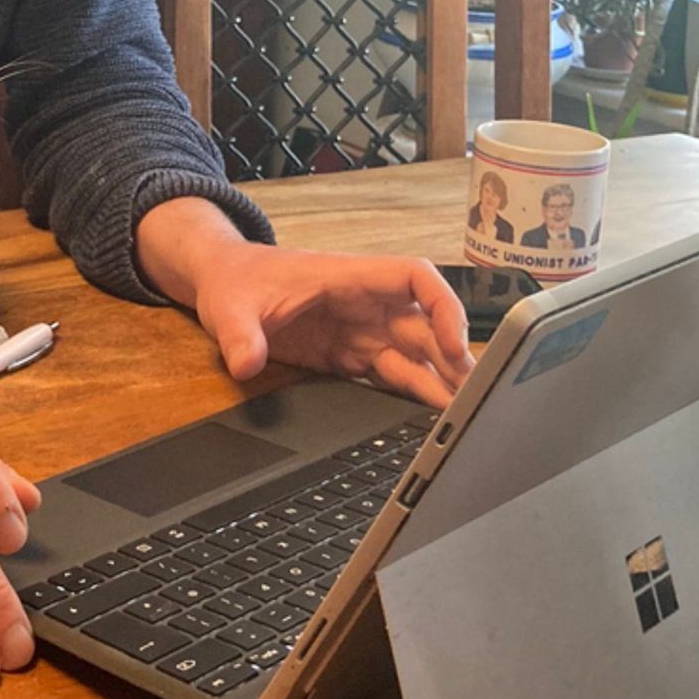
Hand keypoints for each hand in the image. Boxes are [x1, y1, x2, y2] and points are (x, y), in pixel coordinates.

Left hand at [192, 241, 471, 405]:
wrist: (223, 285)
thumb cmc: (235, 281)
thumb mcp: (230, 306)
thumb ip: (241, 335)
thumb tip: (247, 364)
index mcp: (349, 278)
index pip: (416, 278)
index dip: (445, 306)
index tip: (456, 344)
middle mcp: (365, 305)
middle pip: (426, 325)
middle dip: (453, 357)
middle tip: (475, 397)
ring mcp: (360, 332)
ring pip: (414, 356)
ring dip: (439, 382)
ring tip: (464, 415)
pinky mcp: (350, 358)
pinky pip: (390, 376)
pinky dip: (411, 396)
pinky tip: (429, 419)